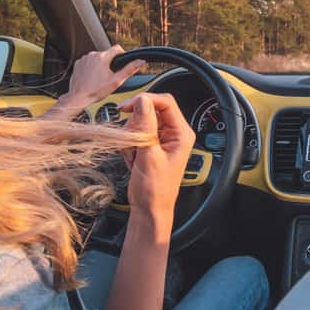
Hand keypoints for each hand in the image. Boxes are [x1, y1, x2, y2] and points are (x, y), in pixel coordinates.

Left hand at [57, 45, 145, 113]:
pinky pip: (88, 62)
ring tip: (99, 78)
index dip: (122, 54)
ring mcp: (84, 59)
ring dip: (100, 64)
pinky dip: (91, 67)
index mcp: (103, 57)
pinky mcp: (78, 63)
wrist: (79, 97)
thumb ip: (129, 69)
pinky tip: (91, 77)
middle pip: (106, 54)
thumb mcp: (116, 81)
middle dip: (109, 62)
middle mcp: (92, 55)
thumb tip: (140, 62)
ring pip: (97, 58)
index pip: (117, 48)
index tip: (121, 62)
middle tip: (109, 75)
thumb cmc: (96, 91)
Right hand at [119, 93, 195, 218]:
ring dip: (130, 137)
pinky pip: (134, 133)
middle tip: (131, 142)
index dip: (145, 100)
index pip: (165, 102)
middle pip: (150, 111)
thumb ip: (145, 127)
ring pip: (139, 122)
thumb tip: (142, 101)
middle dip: (135, 125)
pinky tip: (132, 159)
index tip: (128, 107)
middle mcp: (173, 133)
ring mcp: (161, 139)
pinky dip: (128, 144)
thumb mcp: (149, 156)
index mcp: (181, 133)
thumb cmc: (155, 189)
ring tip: (134, 156)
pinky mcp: (150, 145)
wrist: (149, 208)